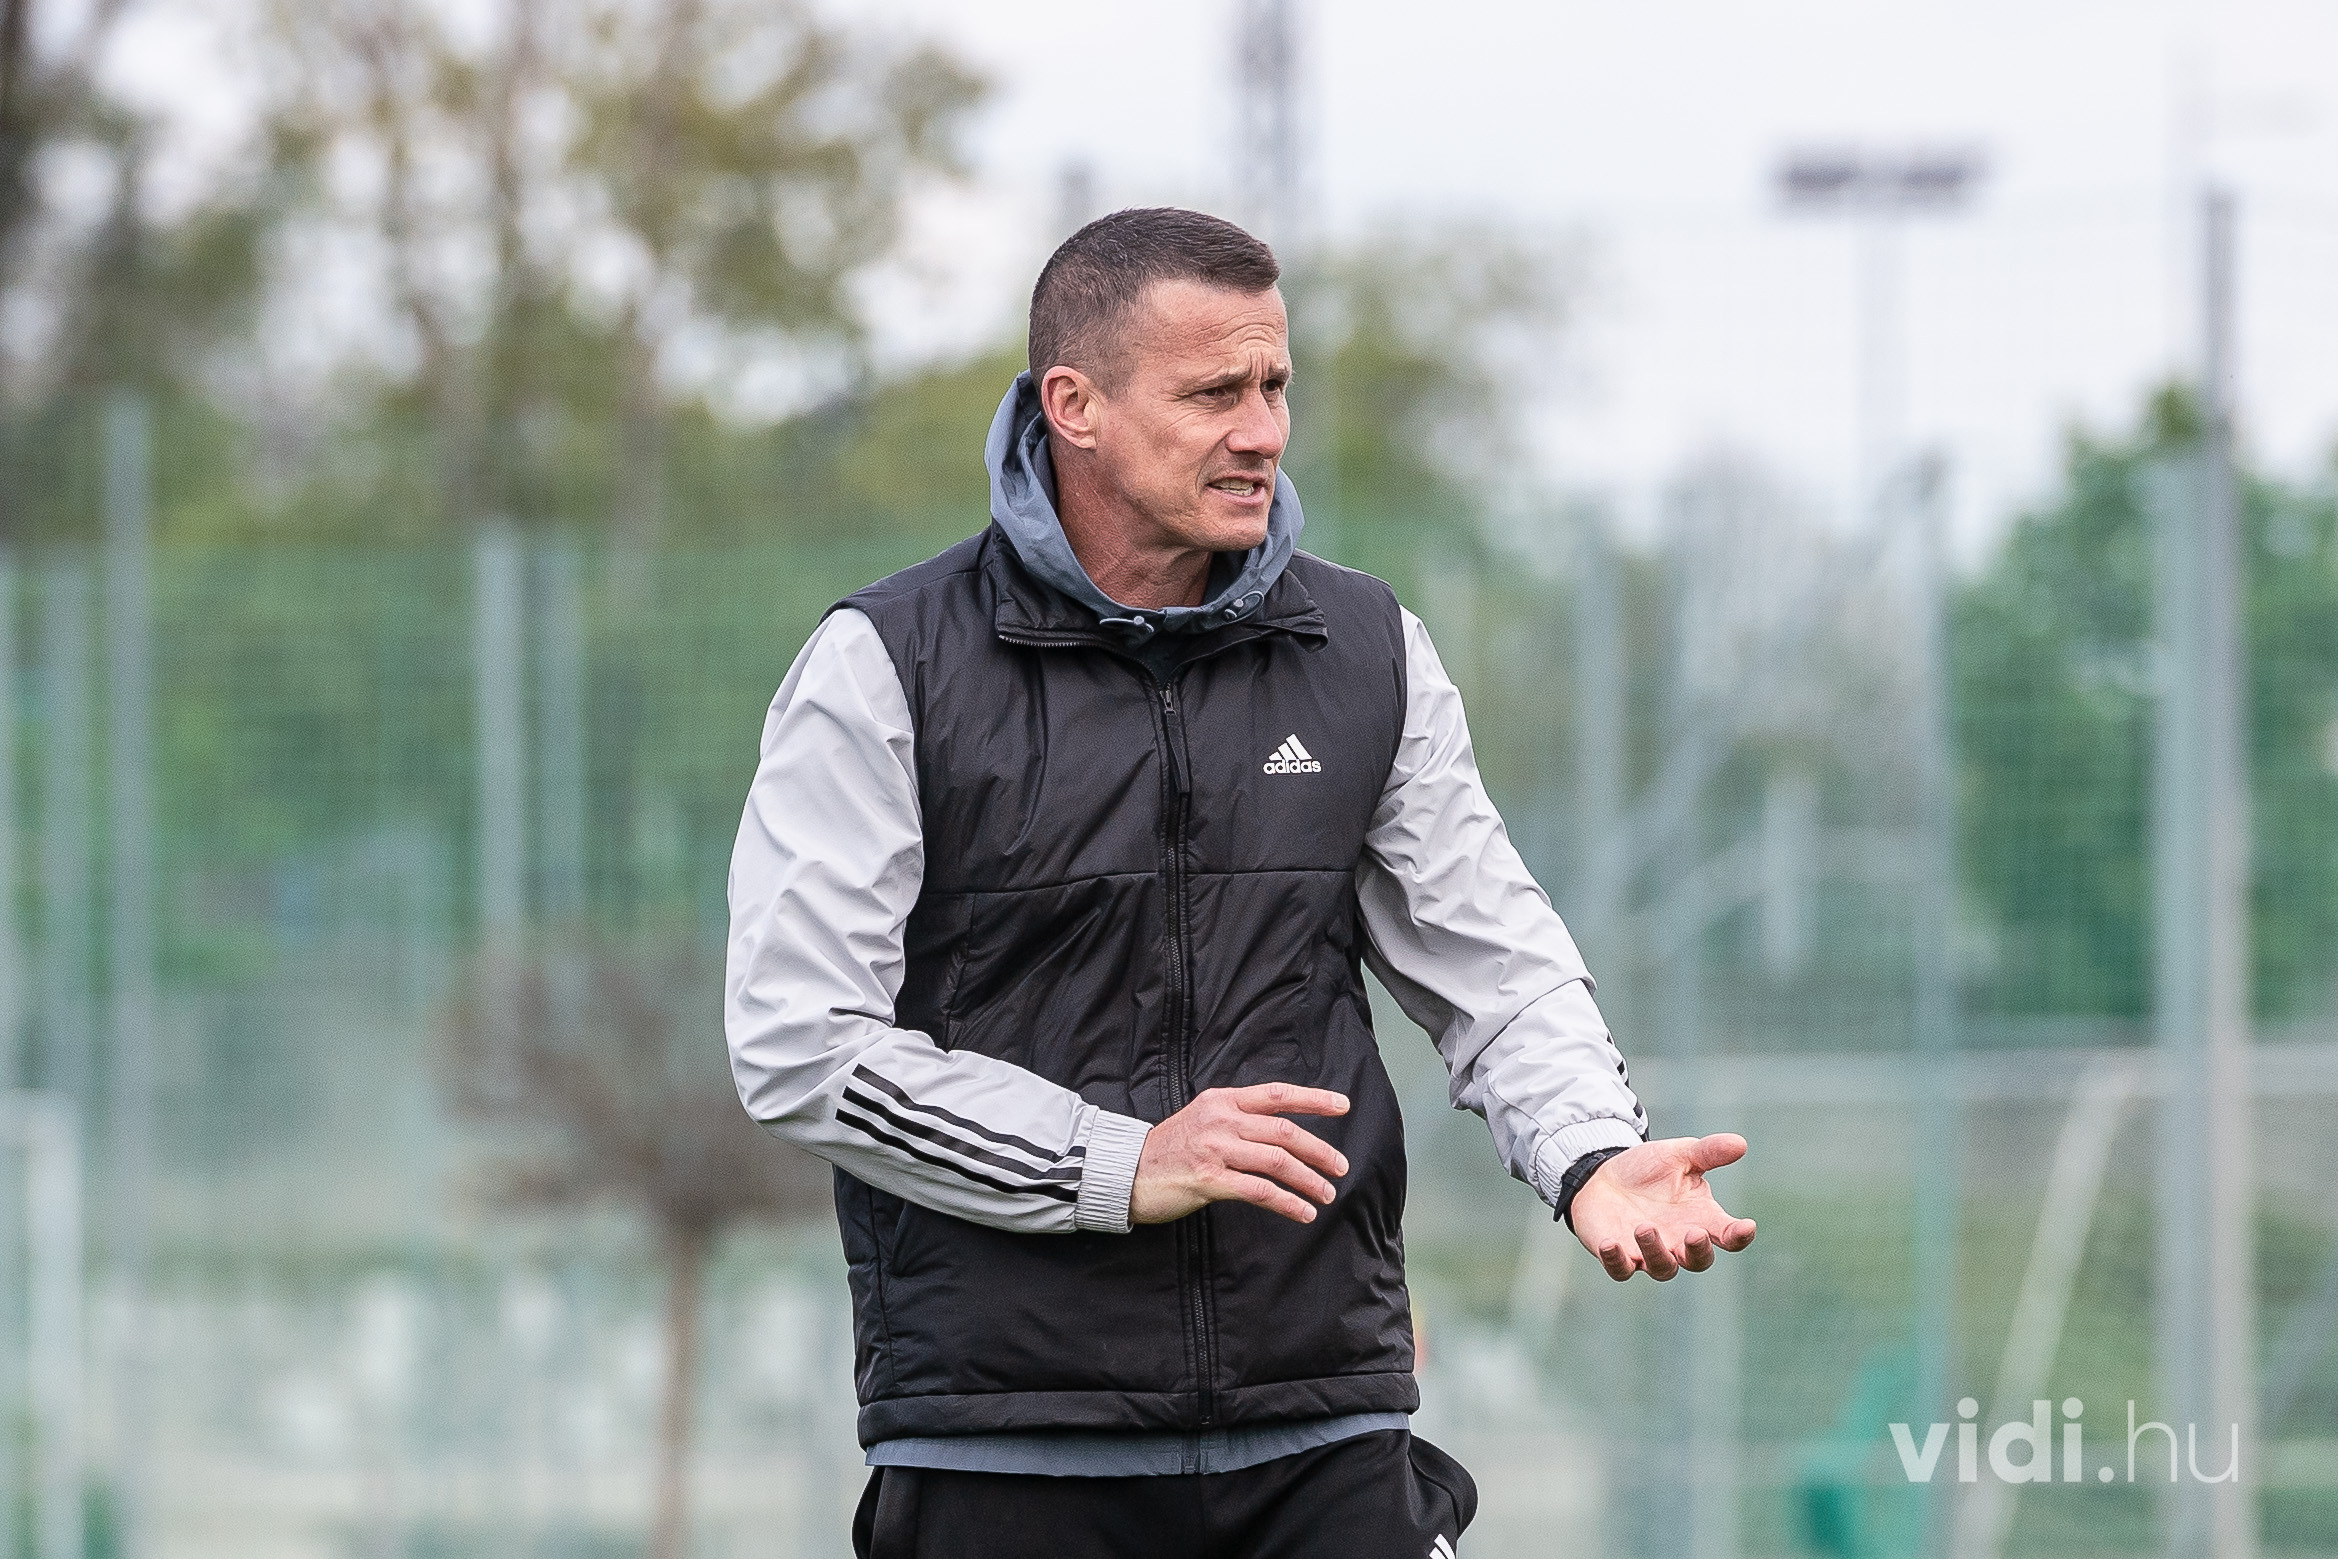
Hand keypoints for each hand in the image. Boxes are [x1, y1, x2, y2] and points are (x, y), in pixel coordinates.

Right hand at [1131, 1084, 1350, 1224]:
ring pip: (1277, 1161)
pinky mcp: (1209, 1180)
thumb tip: (1282, 1130)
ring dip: (1309, 1180)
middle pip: (1285, 1131)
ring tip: (1326, 1194)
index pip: (1277, 1095)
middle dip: (1319, 1150)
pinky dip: (1287, 1202)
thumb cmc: (1170, 1148)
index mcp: (1223, 1100)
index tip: (1342, 1105)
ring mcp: (1215, 1149)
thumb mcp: (1203, 1118)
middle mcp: (1222, 1120)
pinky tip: (1302, 1212)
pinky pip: (1259, 1190)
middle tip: (1341, 1166)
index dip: (1313, 1100)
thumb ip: (1238, 1119)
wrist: (1127, 1170)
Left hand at [1570, 1134, 1756, 1280]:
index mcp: (1700, 1218)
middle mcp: (1679, 1241)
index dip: (1739, 1235)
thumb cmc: (1649, 1169)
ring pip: (1663, 1268)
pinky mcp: (1619, 1256)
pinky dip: (1615, 1261)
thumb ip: (1708, 1152)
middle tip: (1694, 1234)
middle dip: (1698, 1251)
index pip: (1728, 1235)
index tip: (1746, 1227)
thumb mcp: (1678, 1155)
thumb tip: (1740, 1143)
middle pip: (1699, 1261)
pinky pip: (1620, 1270)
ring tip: (1644, 1227)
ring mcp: (1649, 1252)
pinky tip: (1609, 1244)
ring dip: (1656, 1251)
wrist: (1604, 1175)